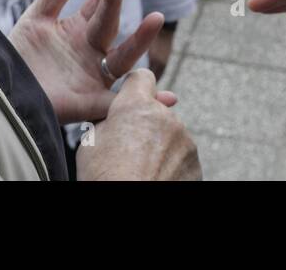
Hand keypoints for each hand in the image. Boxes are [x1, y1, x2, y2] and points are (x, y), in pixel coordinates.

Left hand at [7, 0, 176, 124]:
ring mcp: (93, 77)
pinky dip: (147, 100)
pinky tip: (169, 97)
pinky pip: (119, 102)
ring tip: (155, 18)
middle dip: (114, 3)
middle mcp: (92, 52)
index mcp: (80, 30)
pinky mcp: (89, 103)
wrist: (1, 94)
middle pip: (109, 25)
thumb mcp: (35, 19)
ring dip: (140, 39)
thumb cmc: (19, 59)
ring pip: (123, 58)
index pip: (99, 4)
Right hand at [77, 69, 200, 180]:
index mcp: (136, 105)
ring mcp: (184, 138)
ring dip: (160, 145)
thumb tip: (116, 119)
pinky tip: (155, 177)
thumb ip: (109, 121)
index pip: (142, 77)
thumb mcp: (91, 142)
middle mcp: (165, 116)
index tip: (129, 101)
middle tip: (129, 148)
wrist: (132, 209)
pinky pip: (181, 155)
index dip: (134, 88)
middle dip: (146, 123)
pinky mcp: (195, 161)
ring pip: (170, 134)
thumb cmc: (105, 178)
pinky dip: (171, 163)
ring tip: (141, 168)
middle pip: (156, 110)